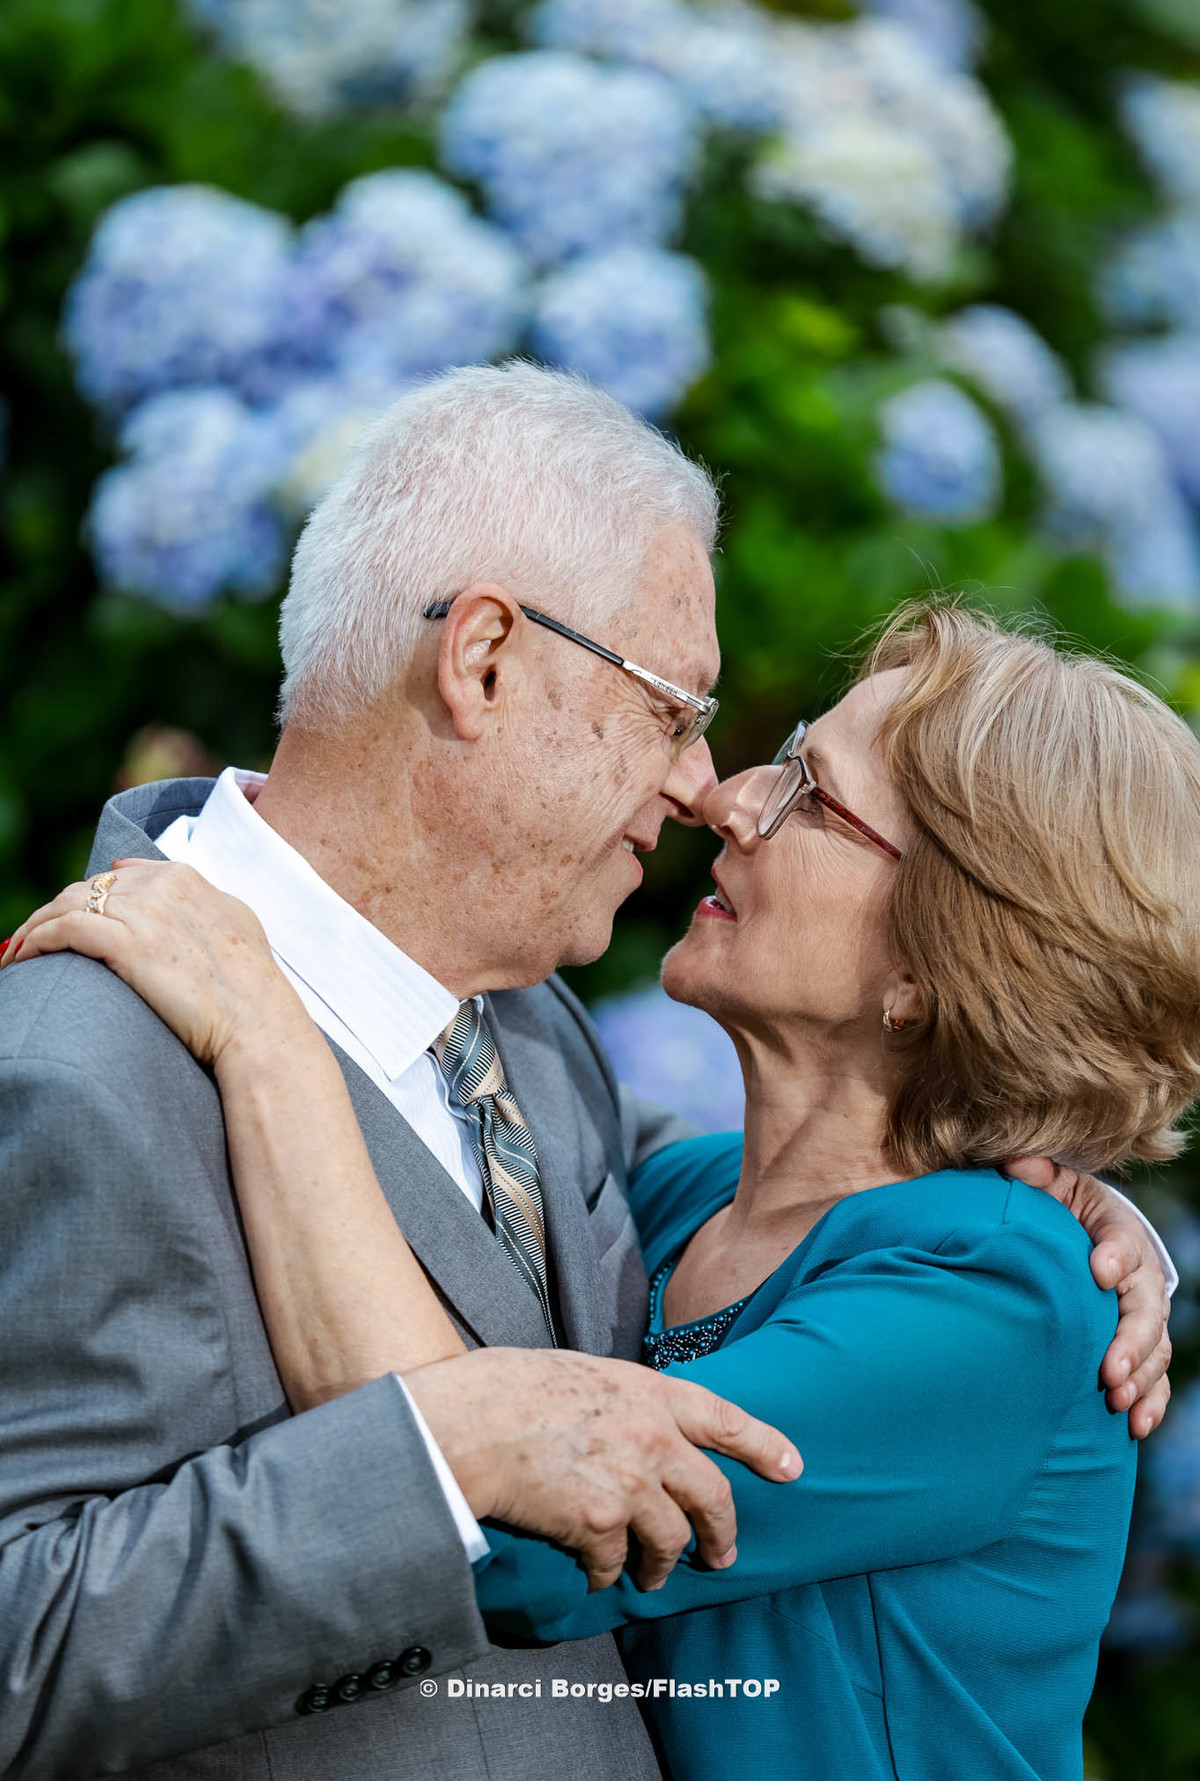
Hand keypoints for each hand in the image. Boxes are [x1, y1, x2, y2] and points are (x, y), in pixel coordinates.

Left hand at [1, 861, 304, 1068]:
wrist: (257, 1022)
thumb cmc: (251, 984)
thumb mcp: (233, 920)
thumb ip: (195, 894)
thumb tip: (136, 873)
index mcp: (184, 878)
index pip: (115, 877)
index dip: (88, 900)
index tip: (69, 924)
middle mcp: (159, 886)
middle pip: (85, 889)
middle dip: (53, 914)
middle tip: (32, 944)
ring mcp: (142, 911)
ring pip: (66, 905)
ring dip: (34, 928)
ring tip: (17, 955)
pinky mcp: (125, 942)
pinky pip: (62, 929)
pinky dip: (35, 941)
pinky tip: (22, 960)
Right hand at [404, 1346, 801, 1593]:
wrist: (471, 1423)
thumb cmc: (512, 1388)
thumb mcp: (585, 1372)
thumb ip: (624, 1401)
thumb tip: (635, 1426)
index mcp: (650, 1392)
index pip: (726, 1418)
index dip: (764, 1444)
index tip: (791, 1467)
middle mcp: (652, 1438)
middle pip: (712, 1496)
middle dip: (722, 1533)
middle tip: (723, 1555)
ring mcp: (630, 1484)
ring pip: (672, 1541)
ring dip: (663, 1565)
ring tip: (652, 1576)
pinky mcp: (601, 1526)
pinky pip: (617, 1564)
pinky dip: (609, 1575)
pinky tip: (597, 1576)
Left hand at [1003, 1157, 1170, 1437]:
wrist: (1085, 1239)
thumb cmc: (1062, 1212)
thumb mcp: (1052, 1186)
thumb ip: (1035, 1176)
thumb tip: (1014, 1165)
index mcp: (1117, 1230)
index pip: (1122, 1238)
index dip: (1116, 1254)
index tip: (1099, 1270)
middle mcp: (1139, 1277)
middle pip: (1145, 1308)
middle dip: (1130, 1339)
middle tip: (1109, 1368)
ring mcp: (1143, 1316)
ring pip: (1154, 1350)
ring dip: (1140, 1378)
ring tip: (1116, 1401)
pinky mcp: (1140, 1349)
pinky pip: (1155, 1379)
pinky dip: (1150, 1403)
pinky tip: (1134, 1425)